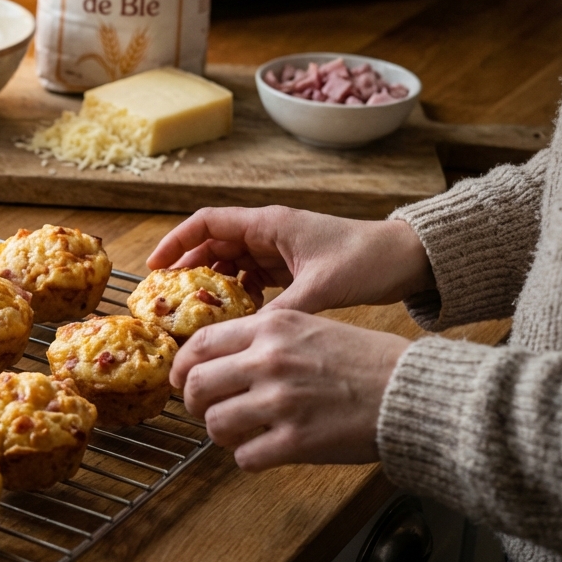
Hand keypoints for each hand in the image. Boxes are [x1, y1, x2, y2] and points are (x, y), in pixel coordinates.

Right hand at [146, 206, 434, 314]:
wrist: (408, 260)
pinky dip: (237, 296)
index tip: (154, 268)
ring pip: (229, 264)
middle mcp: (268, 233)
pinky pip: (250, 279)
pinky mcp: (289, 268)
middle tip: (167, 300)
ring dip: (211, 285)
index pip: (206, 223)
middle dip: (186, 269)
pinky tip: (233, 318)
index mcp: (268, 224)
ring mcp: (278, 251)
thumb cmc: (367, 260)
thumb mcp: (321, 287)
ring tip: (193, 314)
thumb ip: (281, 310)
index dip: (175, 242)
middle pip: (211, 245)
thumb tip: (244, 337)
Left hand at [170, 310, 410, 470]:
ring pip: (215, 424)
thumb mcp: (312, 327)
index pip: (202, 343)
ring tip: (239, 432)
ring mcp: (281, 402)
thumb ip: (267, 337)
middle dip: (194, 402)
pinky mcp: (295, 441)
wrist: (411, 392)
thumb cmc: (367, 360)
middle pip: (198, 384)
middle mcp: (270, 361)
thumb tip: (222, 357)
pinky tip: (264, 450)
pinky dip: (248, 457)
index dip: (184, 366)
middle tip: (206, 410)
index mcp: (274, 328)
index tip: (184, 378)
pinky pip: (244, 456)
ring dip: (220, 433)